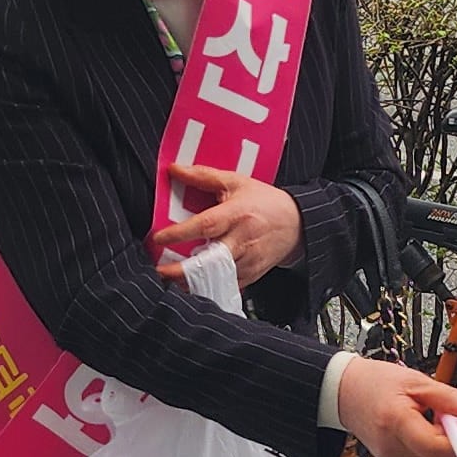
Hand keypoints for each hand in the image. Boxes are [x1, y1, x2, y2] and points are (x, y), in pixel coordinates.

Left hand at [153, 161, 305, 288]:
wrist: (297, 224)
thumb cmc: (265, 202)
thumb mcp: (236, 182)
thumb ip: (204, 176)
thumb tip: (175, 169)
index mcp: (238, 215)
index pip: (206, 225)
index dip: (180, 233)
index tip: (159, 237)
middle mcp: (243, 240)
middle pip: (209, 261)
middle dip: (182, 270)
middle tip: (159, 271)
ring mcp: (248, 261)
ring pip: (215, 279)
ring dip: (190, 281)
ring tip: (170, 278)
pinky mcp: (251, 276)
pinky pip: (225, 286)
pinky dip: (206, 287)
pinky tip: (191, 283)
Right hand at [337, 358, 456, 456]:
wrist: (345, 393)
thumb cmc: (374, 384)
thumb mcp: (415, 380)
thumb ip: (448, 398)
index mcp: (396, 423)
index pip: (438, 446)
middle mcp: (393, 449)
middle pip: (441, 455)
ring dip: (445, 440)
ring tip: (435, 416)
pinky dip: (434, 444)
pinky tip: (426, 426)